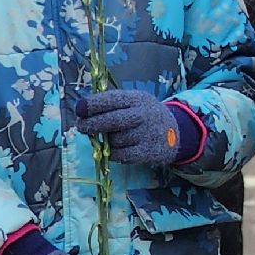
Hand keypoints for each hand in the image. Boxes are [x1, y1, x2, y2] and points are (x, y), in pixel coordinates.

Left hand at [76, 89, 193, 166]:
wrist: (176, 132)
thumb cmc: (145, 115)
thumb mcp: (134, 102)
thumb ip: (112, 104)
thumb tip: (82, 111)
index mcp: (137, 99)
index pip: (112, 100)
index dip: (92, 104)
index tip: (79, 109)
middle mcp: (143, 115)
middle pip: (111, 120)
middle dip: (92, 124)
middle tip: (81, 126)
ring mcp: (145, 134)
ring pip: (114, 140)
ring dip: (107, 140)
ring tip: (112, 137)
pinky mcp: (146, 152)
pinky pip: (119, 155)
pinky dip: (113, 153)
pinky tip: (116, 148)